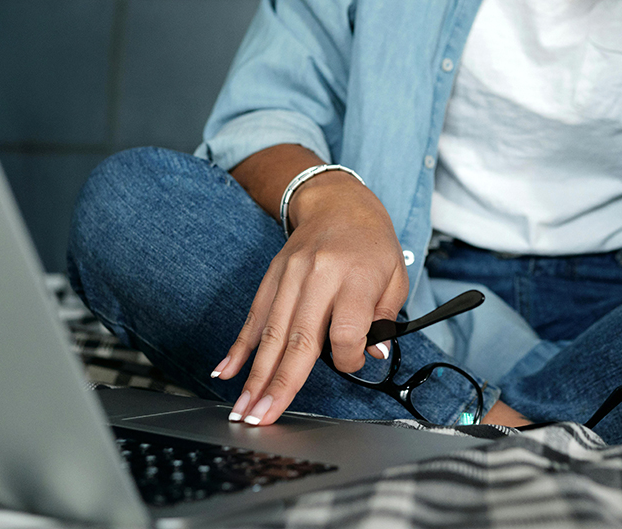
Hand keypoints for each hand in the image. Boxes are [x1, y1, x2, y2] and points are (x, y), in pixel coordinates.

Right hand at [210, 172, 408, 424]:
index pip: (347, 332)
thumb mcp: (395, 275)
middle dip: (280, 384)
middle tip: (263, 418)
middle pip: (299, 338)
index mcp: (354, 277)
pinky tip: (225, 370)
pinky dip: (240, 346)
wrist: (339, 202)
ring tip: (245, 409)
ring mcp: (290, 275)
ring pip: (272, 333)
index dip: (349, 358)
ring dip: (256, 375)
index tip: (353, 362)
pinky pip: (254, 315)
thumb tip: (372, 355)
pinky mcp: (272, 276)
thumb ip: (385, 318)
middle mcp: (318, 276)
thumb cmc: (372, 243)